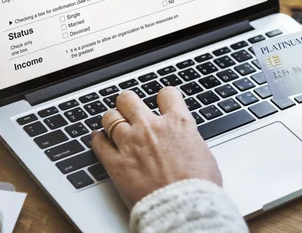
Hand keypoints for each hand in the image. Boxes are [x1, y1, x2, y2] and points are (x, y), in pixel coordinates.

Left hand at [91, 87, 221, 208]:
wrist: (184, 208)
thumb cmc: (198, 186)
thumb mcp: (203, 154)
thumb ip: (189, 141)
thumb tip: (186, 143)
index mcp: (178, 123)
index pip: (167, 94)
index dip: (164, 97)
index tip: (162, 102)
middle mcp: (152, 127)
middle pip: (129, 99)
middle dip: (128, 102)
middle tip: (129, 108)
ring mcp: (131, 143)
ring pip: (110, 118)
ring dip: (112, 120)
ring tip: (113, 124)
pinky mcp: (116, 164)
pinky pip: (99, 144)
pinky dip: (97, 139)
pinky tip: (99, 139)